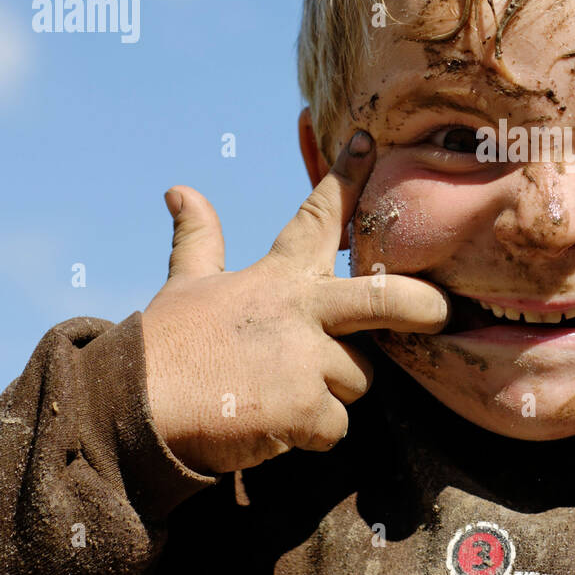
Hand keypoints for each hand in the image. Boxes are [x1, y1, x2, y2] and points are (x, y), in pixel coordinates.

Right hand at [141, 131, 450, 474]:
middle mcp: (299, 311)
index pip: (315, 218)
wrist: (133, 407)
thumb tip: (180, 189)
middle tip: (442, 310)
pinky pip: (336, 426)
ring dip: (332, 391)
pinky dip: (312, 434)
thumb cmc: (164, 346)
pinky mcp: (302, 407)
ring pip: (359, 377)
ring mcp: (304, 359)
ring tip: (282, 391)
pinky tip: (276, 426)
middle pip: (384, 299)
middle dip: (421, 304)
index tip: (368, 139)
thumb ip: (199, 240)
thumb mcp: (186, 285)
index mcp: (276, 278)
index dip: (346, 177)